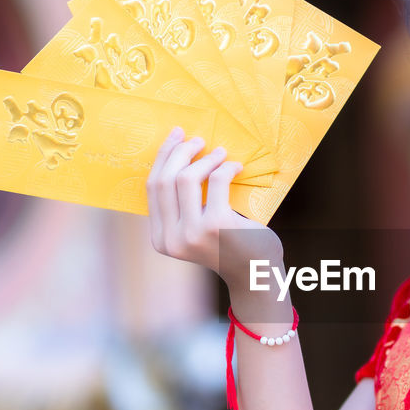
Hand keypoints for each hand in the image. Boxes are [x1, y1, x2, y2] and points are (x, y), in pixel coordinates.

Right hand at [146, 127, 281, 285]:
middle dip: (180, 152)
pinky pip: (216, 181)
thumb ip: (183, 207)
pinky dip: (226, 168)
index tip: (175, 137)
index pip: (152, 189)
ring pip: (187, 177)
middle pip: (165, 180)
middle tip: (198, 139)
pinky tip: (236, 168)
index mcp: (161, 239)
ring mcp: (192, 233)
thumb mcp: (196, 230)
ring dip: (206, 158)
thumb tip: (179, 156)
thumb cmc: (230, 245)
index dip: (162, 158)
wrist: (257, 273)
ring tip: (221, 153)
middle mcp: (171, 239)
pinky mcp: (216, 225)